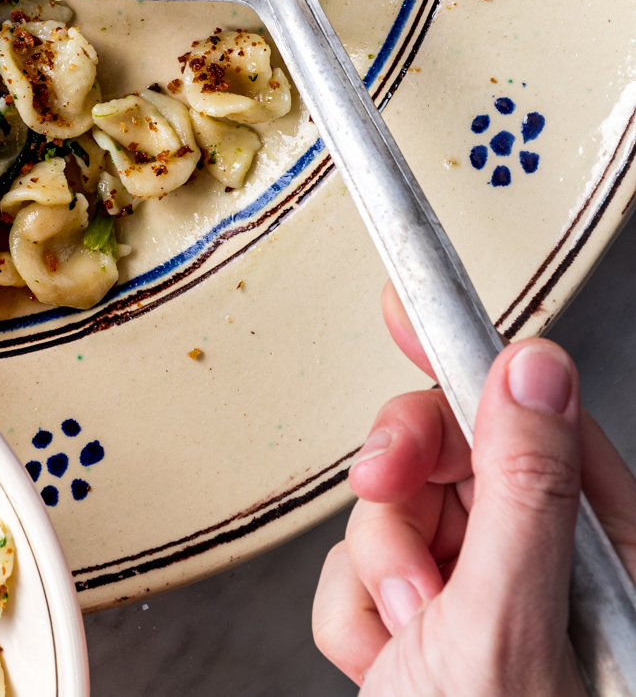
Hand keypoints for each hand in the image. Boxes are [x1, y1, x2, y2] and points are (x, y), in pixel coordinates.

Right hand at [313, 284, 635, 692]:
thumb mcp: (506, 628)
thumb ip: (521, 490)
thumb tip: (534, 367)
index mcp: (606, 561)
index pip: (535, 417)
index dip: (468, 354)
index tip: (406, 302)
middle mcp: (553, 577)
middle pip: (457, 455)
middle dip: (406, 485)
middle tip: (385, 494)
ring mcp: (490, 608)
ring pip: (401, 513)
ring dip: (379, 570)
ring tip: (406, 641)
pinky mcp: (433, 638)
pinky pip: (366, 575)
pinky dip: (355, 618)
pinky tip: (383, 667)